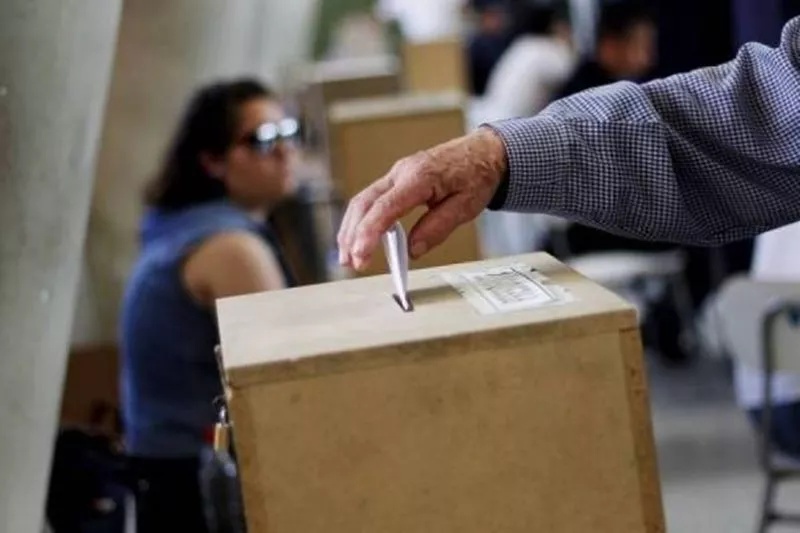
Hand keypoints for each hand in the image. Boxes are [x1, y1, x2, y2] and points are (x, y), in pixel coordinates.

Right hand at [337, 126, 507, 270]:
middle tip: (351, 263)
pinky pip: (371, 199)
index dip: (369, 233)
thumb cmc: (476, 175)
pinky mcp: (395, 180)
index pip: (386, 207)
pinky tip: (357, 238)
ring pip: (362, 201)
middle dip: (352, 235)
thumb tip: (413, 250)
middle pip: (365, 203)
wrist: (484, 152)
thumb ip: (438, 227)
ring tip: (348, 257)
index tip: (361, 256)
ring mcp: (395, 175)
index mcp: (420, 177)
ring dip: (351, 229)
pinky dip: (360, 220)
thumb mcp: (466, 206)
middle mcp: (401, 172)